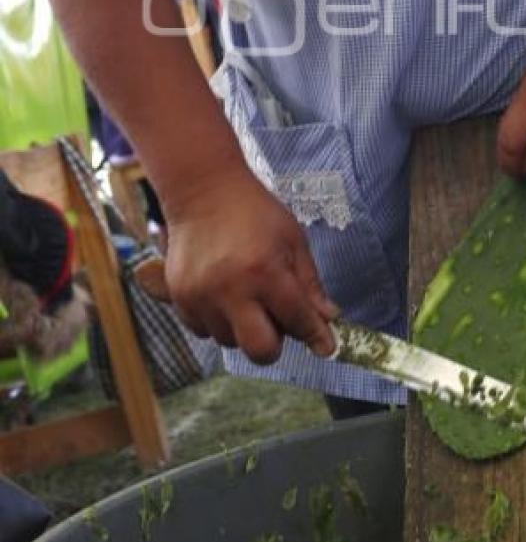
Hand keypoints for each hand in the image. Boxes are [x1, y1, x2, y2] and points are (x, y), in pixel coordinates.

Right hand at [164, 166, 338, 364]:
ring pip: (231, 342)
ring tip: (246, 296)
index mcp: (265, 272)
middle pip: (260, 350)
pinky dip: (218, 321)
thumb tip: (328, 318)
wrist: (203, 191)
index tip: (324, 347)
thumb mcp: (292, 239)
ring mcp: (202, 298)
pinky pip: (204, 332)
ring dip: (244, 329)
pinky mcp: (180, 299)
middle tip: (276, 320)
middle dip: (274, 343)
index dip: (316, 335)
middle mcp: (231, 291)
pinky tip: (223, 295)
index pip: (297, 320)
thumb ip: (309, 283)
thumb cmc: (253, 211)